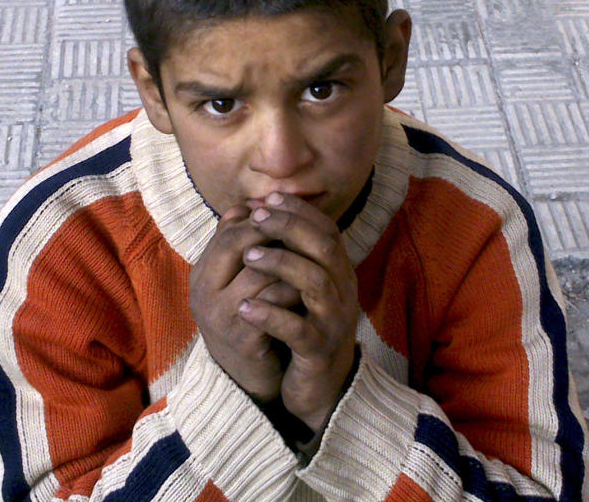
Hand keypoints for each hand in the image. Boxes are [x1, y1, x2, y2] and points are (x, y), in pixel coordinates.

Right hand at [188, 205, 300, 402]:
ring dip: (290, 262)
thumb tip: (249, 203)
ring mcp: (220, 318)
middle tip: (303, 231)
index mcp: (202, 274)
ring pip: (260, 272)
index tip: (290, 214)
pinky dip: (295, 293)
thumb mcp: (238, 280)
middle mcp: (203, 294)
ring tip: (313, 257)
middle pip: (237, 244)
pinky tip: (310, 290)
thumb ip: (241, 243)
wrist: (249, 379)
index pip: (228, 230)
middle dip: (275, 233)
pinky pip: (274, 304)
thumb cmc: (249, 320)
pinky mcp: (243, 340)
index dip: (263, 218)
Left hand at [237, 193, 358, 431]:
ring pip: (314, 282)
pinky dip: (271, 315)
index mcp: (339, 274)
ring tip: (248, 257)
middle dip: (289, 228)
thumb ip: (291, 255)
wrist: (323, 389)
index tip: (268, 200)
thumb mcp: (302, 290)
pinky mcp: (318, 352)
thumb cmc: (306, 331)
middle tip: (257, 219)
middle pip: (324, 247)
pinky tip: (246, 307)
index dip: (298, 212)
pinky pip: (298, 329)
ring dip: (280, 264)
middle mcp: (343, 293)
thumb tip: (257, 211)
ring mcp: (333, 322)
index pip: (327, 230)